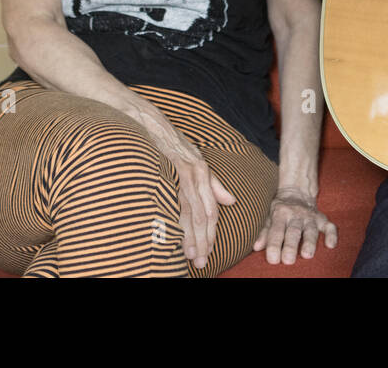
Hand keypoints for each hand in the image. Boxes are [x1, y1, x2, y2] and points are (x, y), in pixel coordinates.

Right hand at [151, 125, 235, 269]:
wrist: (155, 125)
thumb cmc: (175, 145)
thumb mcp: (197, 162)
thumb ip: (213, 184)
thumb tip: (231, 202)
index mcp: (204, 176)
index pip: (211, 211)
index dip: (211, 233)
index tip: (209, 252)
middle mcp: (198, 176)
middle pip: (203, 216)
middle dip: (203, 241)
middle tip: (201, 261)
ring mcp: (185, 174)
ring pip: (191, 212)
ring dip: (191, 236)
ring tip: (191, 255)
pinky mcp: (173, 171)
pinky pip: (179, 199)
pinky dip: (180, 217)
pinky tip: (179, 233)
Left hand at [252, 188, 336, 264]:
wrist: (296, 192)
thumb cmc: (280, 210)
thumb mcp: (269, 216)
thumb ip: (264, 232)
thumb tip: (256, 247)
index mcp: (280, 213)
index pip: (276, 231)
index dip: (274, 245)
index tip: (273, 259)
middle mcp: (296, 214)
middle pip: (293, 231)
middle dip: (291, 246)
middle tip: (288, 260)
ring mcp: (310, 217)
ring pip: (310, 230)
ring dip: (309, 242)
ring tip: (307, 255)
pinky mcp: (321, 219)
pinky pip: (329, 226)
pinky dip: (331, 235)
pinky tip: (331, 245)